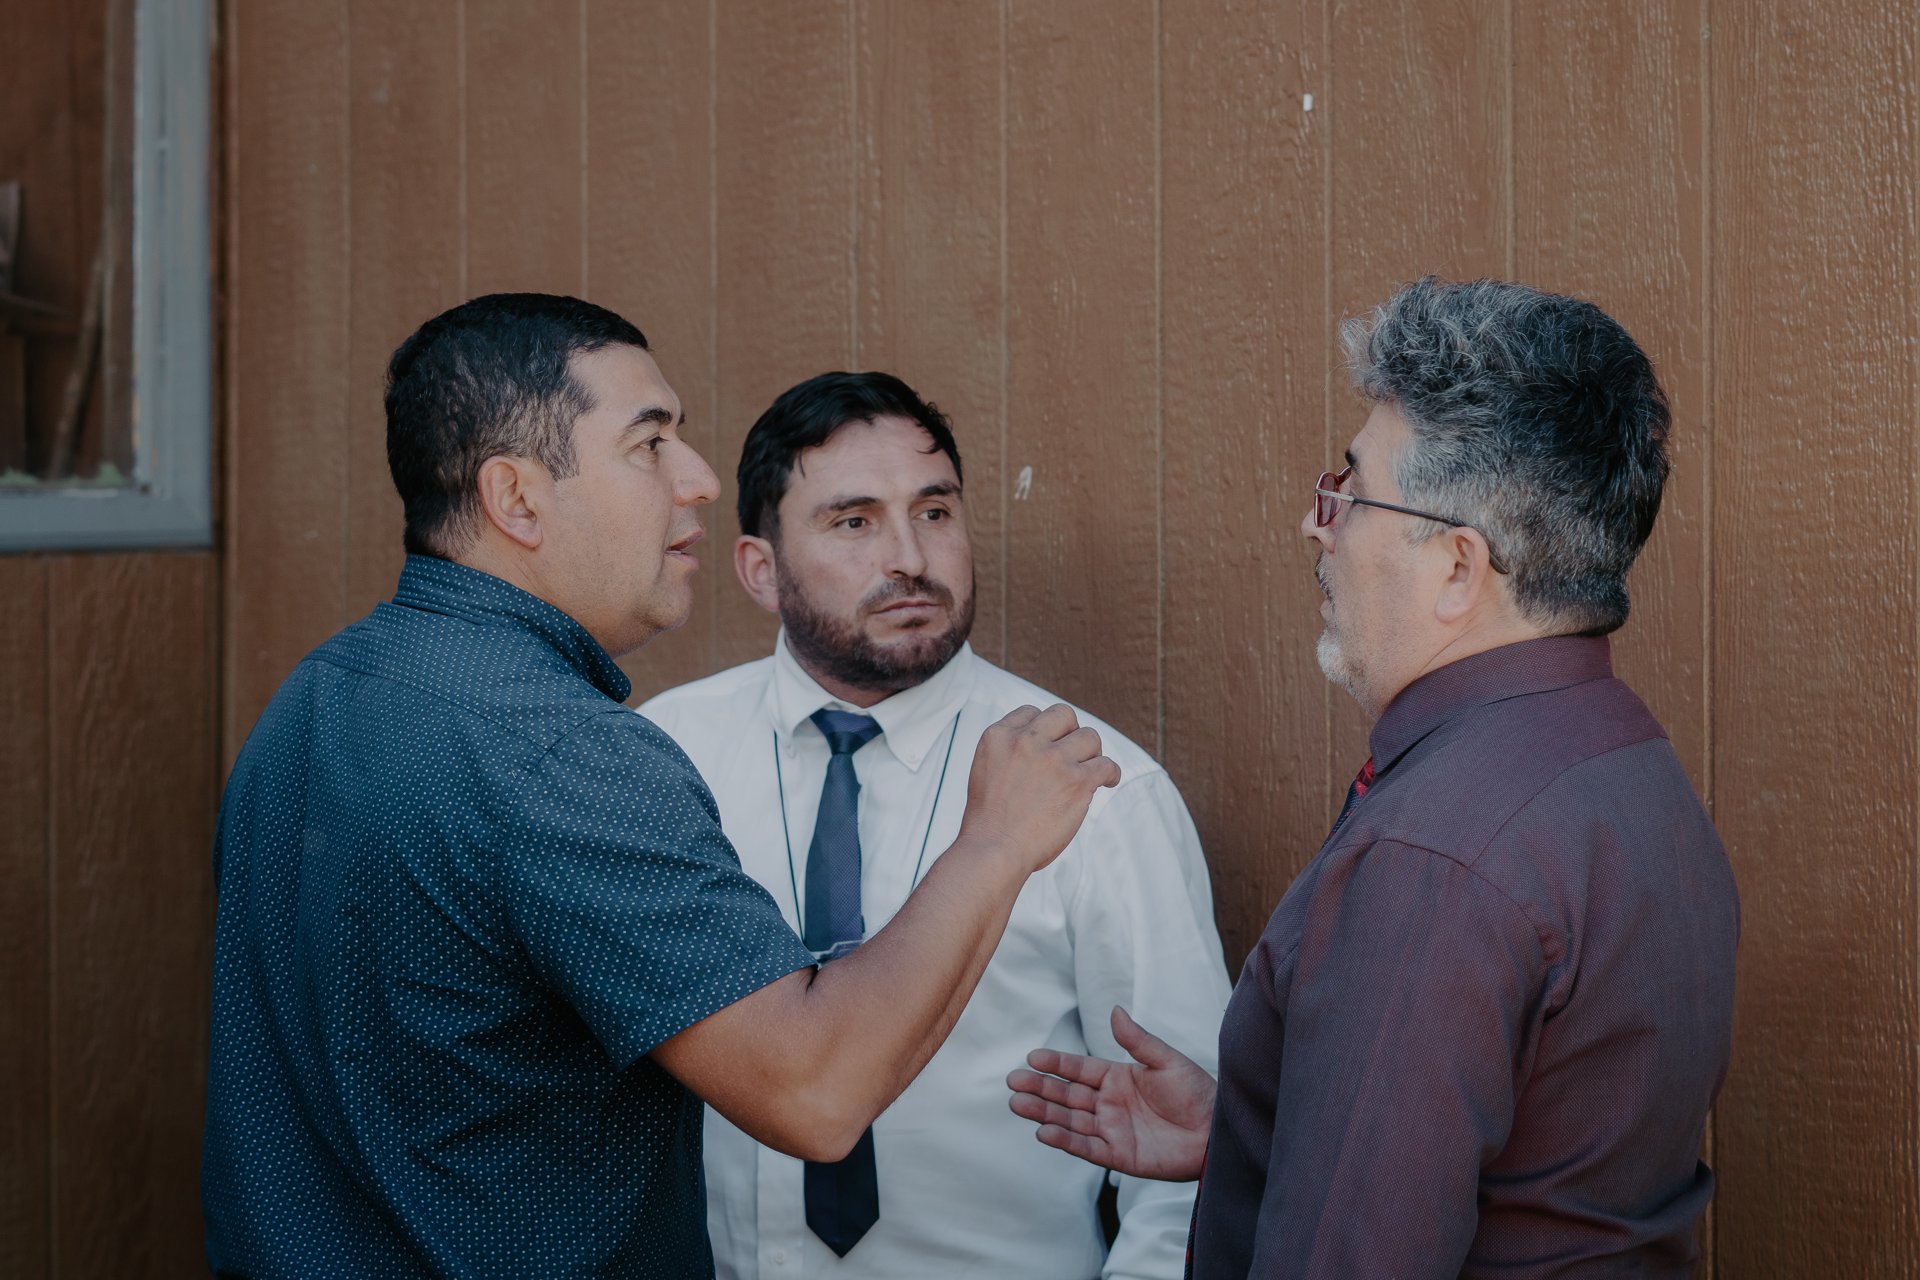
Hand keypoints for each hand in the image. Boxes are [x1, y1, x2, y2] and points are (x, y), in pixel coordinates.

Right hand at [958, 704, 1120, 874]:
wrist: (994, 849)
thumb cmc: (989, 822)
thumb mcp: (986, 770)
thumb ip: (1010, 753)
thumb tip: (1041, 748)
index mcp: (999, 737)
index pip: (1030, 712)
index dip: (1044, 729)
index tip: (1050, 743)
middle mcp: (1026, 742)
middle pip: (1063, 715)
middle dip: (1070, 731)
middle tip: (1073, 752)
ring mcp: (1053, 760)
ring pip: (1089, 737)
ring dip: (1092, 753)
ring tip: (1090, 769)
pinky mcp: (1077, 781)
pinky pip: (1106, 765)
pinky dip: (1111, 773)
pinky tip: (1107, 781)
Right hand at [1007, 1006, 1215, 1180]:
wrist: (1218, 1133)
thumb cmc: (1198, 1094)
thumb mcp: (1167, 1061)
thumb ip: (1137, 1040)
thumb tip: (1114, 1010)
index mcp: (1118, 1078)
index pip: (1079, 1069)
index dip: (1056, 1063)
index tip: (1032, 1057)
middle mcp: (1109, 1104)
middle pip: (1067, 1095)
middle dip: (1040, 1088)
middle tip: (1013, 1081)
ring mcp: (1112, 1130)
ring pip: (1070, 1120)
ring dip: (1044, 1113)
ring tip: (1018, 1104)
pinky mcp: (1119, 1155)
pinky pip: (1087, 1148)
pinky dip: (1065, 1140)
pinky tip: (1044, 1131)